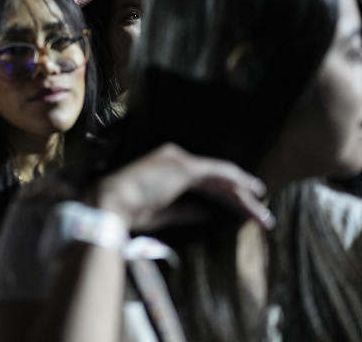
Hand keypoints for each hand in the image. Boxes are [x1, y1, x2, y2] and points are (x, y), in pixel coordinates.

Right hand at [93, 143, 274, 231]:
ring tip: (263, 216)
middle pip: (216, 181)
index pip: (204, 183)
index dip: (225, 196)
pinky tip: (253, 193)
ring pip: (222, 178)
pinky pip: (219, 173)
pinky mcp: (185, 167)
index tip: (243, 210)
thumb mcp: (161, 212)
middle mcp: (175, 158)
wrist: (112, 203)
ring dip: (244, 198)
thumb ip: (185, 211)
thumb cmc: (128, 210)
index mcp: (167, 169)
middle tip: (261, 216)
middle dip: (240, 200)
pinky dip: (238, 183)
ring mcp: (180, 161)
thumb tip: (205, 213)